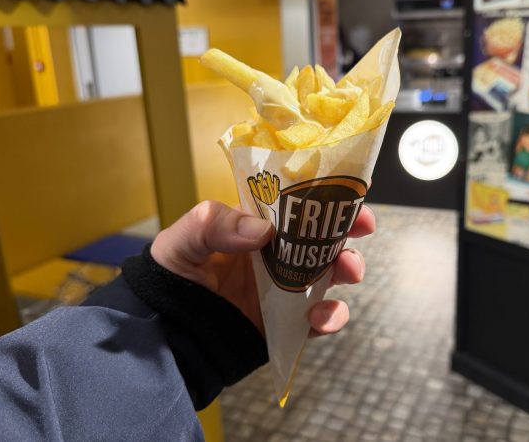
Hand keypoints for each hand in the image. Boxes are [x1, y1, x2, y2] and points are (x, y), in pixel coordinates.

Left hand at [150, 201, 374, 336]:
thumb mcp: (182, 241)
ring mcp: (286, 289)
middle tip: (362, 226)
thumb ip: (214, 224)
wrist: (167, 337)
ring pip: (332, 274)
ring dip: (349, 268)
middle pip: (325, 236)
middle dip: (350, 229)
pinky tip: (320, 317)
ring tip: (348, 270)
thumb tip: (263, 230)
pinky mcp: (288, 323)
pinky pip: (320, 319)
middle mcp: (277, 255)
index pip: (297, 203)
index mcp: (256, 227)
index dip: (326, 195)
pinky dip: (331, 317)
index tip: (347, 192)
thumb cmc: (170, 280)